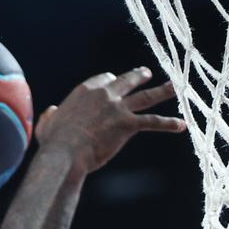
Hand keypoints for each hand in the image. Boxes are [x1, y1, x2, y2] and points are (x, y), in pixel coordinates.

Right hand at [34, 68, 183, 173]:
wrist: (64, 155)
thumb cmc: (53, 145)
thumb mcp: (46, 126)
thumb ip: (50, 116)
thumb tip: (51, 112)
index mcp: (85, 91)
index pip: (103, 79)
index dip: (110, 82)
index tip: (113, 83)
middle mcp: (104, 94)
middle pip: (126, 81)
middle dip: (138, 76)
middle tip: (147, 73)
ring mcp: (118, 108)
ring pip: (146, 97)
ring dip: (162, 91)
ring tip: (174, 87)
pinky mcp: (128, 125)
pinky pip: (153, 123)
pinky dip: (168, 123)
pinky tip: (181, 125)